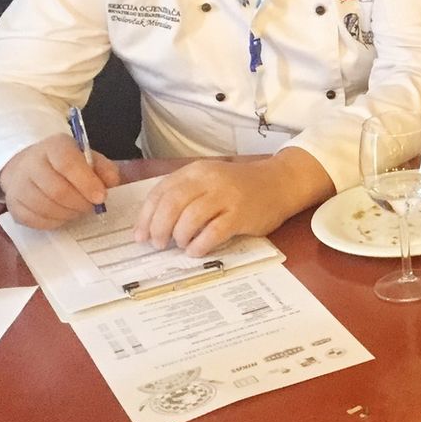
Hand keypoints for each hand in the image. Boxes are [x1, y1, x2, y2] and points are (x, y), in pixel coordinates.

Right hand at [0, 134, 121, 228]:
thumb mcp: (90, 159)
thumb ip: (105, 169)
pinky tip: (63, 214)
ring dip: (69, 213)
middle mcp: (31, 163)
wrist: (31, 167)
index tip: (101, 197)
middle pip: (57, 190)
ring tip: (78, 209)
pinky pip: (36, 220)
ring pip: (46, 207)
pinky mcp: (12, 205)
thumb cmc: (68, 164)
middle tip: (91, 206)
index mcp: (54, 146)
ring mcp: (18, 185)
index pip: (67, 164)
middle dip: (80, 203)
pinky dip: (55, 221)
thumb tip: (111, 184)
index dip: (86, 183)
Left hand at [132, 160, 294, 256]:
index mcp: (196, 171)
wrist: (280, 183)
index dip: (146, 217)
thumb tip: (153, 224)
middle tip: (158, 244)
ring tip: (181, 245)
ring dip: (179, 237)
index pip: (161, 192)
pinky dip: (200, 245)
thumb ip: (184, 194)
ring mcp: (226, 197)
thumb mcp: (209, 181)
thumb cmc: (240, 187)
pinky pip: (213, 233)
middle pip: (171, 205)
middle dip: (159, 228)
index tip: (140, 236)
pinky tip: (196, 250)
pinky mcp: (241, 214)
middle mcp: (209, 180)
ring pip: (189, 219)